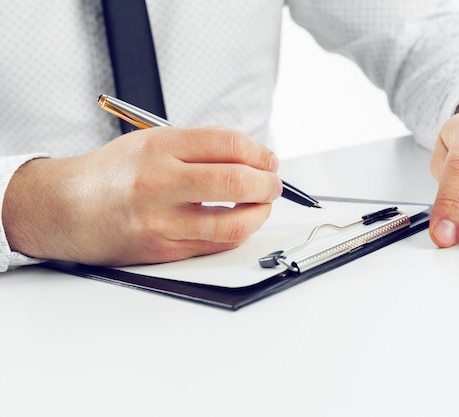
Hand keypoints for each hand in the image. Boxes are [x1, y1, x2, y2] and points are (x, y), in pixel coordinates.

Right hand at [3, 126, 281, 265]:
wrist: (64, 209)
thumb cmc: (110, 174)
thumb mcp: (149, 142)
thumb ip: (198, 147)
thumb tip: (250, 157)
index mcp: (157, 147)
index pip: (227, 143)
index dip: (259, 151)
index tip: (268, 158)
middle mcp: (159, 183)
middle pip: (236, 182)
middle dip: (268, 183)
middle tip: (273, 182)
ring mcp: (160, 221)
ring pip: (233, 223)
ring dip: (259, 213)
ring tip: (262, 204)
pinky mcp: (162, 249)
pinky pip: (215, 244)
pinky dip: (237, 231)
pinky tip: (239, 221)